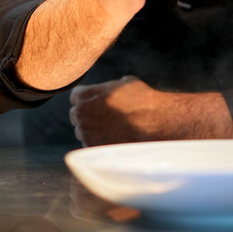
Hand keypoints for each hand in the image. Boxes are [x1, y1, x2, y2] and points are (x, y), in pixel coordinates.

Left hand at [69, 77, 232, 145]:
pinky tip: (115, 139)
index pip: (75, 96)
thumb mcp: (125, 83)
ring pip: (82, 132)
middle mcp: (82, 113)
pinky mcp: (94, 148)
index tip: (96, 103)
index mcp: (86, 94)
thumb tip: (111, 88)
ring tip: (113, 130)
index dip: (87, 99)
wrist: (156, 121)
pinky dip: (99, 144)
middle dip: (88, 116)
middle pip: (76, 115)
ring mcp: (86, 132)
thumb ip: (110, 87)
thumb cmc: (145, 100)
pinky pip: (90, 146)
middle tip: (104, 118)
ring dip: (93, 131)